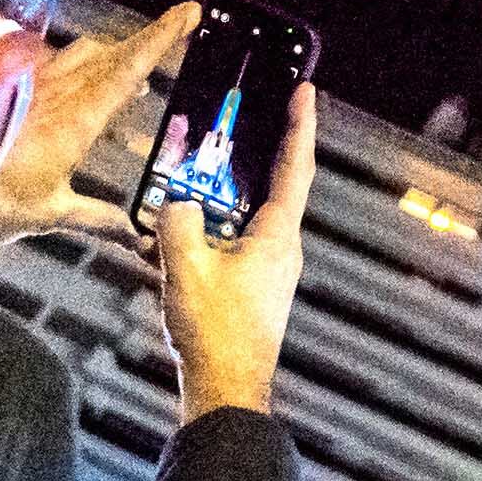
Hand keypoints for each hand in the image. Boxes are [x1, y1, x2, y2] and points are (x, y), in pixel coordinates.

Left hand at [0, 2, 200, 258]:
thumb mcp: (47, 214)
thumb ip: (94, 217)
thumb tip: (136, 234)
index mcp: (77, 118)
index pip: (129, 67)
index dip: (162, 37)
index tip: (189, 11)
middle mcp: (56, 90)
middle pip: (107, 52)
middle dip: (139, 46)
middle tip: (161, 48)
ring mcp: (27, 83)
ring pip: (76, 54)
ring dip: (104, 58)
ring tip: (118, 75)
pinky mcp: (2, 85)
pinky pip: (46, 67)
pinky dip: (69, 72)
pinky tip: (62, 92)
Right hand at [155, 78, 315, 419]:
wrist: (225, 389)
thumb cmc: (214, 332)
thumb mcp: (185, 265)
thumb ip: (177, 221)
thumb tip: (177, 205)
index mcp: (277, 236)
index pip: (295, 167)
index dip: (299, 126)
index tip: (304, 91)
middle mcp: (283, 249)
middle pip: (278, 185)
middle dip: (265, 149)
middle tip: (254, 115)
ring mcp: (270, 271)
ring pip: (251, 215)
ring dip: (229, 192)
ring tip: (203, 169)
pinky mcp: (254, 289)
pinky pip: (236, 242)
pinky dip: (216, 226)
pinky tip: (185, 226)